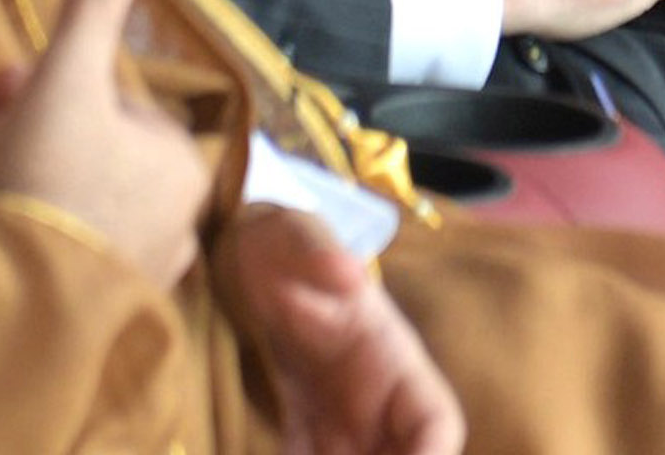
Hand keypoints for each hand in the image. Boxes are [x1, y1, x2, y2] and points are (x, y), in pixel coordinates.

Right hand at [0, 0, 209, 287]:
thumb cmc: (47, 185)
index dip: (46, 82)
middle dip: (13, 120)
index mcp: (181, 167)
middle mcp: (170, 223)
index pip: (110, 104)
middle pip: (80, 149)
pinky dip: (0, 213)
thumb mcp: (66, 76)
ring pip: (56, 195)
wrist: (2, 313)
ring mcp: (126, 271)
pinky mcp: (79, 309)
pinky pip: (43, 242)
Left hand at [216, 207, 465, 454]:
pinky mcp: (289, 440)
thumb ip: (314, 248)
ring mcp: (329, 431)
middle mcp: (369, 407)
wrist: (229, 262)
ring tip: (293, 453)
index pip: (435, 424)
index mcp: (391, 360)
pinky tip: (250, 451)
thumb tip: (347, 276)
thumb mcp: (289, 233)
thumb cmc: (272, 242)